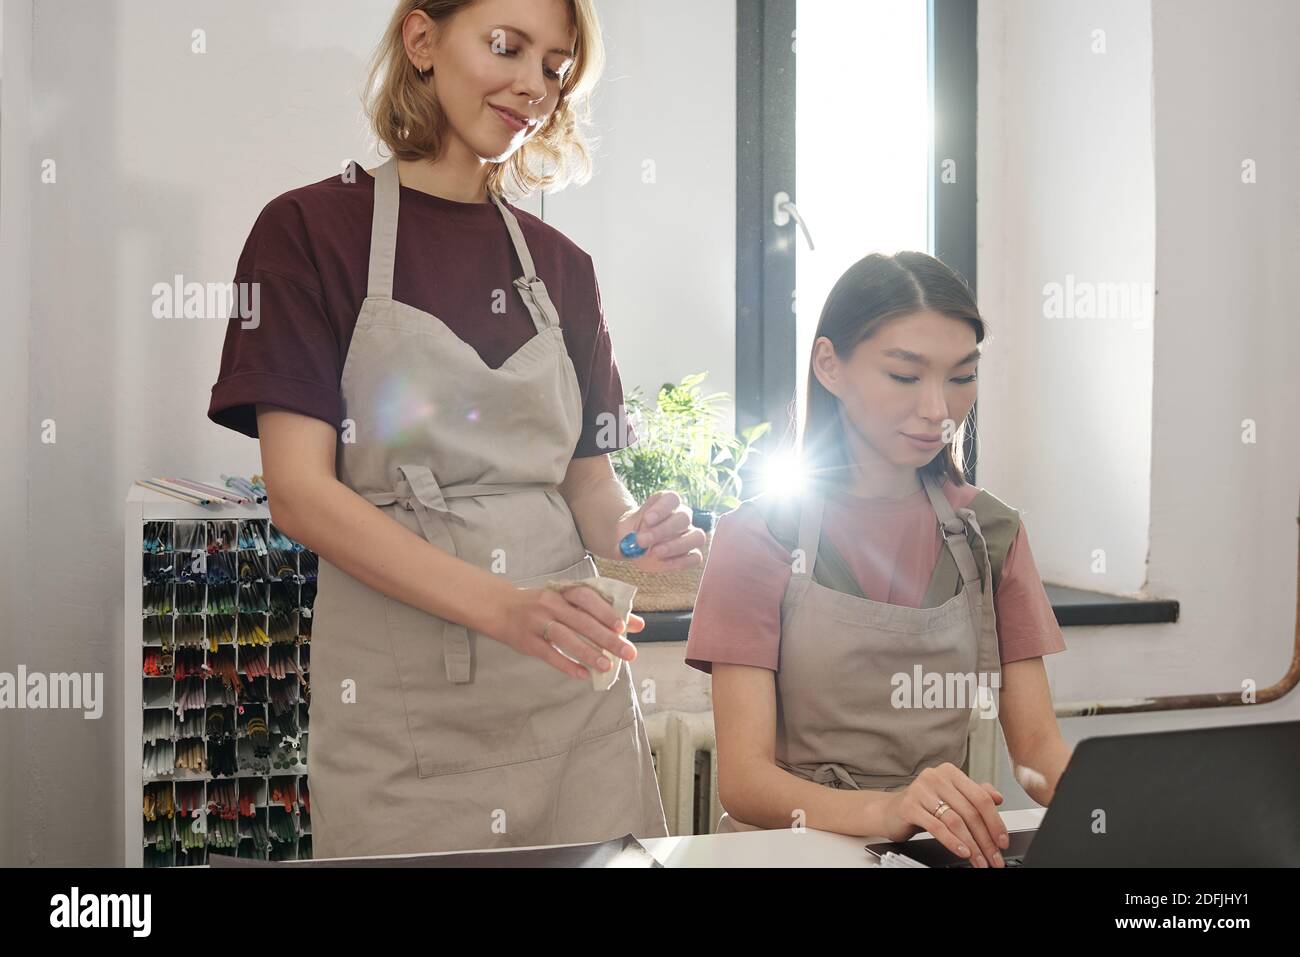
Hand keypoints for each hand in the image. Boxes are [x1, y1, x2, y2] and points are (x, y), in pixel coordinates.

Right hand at [492, 584, 644, 679]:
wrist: (500, 607)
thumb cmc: (542, 604)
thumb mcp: (568, 601)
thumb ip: (601, 610)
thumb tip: (637, 624)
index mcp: (562, 592)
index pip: (586, 598)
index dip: (604, 611)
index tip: (623, 626)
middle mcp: (550, 604)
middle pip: (581, 621)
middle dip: (606, 638)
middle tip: (628, 653)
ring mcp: (536, 622)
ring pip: (565, 637)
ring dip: (587, 652)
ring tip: (607, 666)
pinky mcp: (526, 641)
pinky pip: (548, 654)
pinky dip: (566, 665)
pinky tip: (582, 674)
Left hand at [617, 491, 706, 571]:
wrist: (635, 546)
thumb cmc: (632, 533)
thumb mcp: (623, 528)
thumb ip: (622, 533)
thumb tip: (623, 546)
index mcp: (666, 503)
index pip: (672, 498)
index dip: (662, 508)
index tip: (646, 519)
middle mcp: (682, 516)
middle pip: (684, 517)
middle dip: (663, 530)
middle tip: (642, 540)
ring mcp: (690, 535)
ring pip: (697, 536)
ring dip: (675, 546)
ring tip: (654, 552)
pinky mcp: (691, 554)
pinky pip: (695, 557)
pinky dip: (681, 561)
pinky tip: (662, 562)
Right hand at [877, 763, 1008, 867]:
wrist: (890, 811)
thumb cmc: (924, 805)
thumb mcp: (951, 797)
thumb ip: (974, 794)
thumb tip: (998, 797)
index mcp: (950, 772)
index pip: (980, 797)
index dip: (995, 821)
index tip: (1002, 841)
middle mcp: (936, 777)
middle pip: (970, 811)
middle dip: (985, 840)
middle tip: (993, 858)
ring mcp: (921, 790)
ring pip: (955, 821)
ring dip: (972, 845)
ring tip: (979, 860)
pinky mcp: (909, 806)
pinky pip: (937, 826)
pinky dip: (952, 842)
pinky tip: (962, 851)